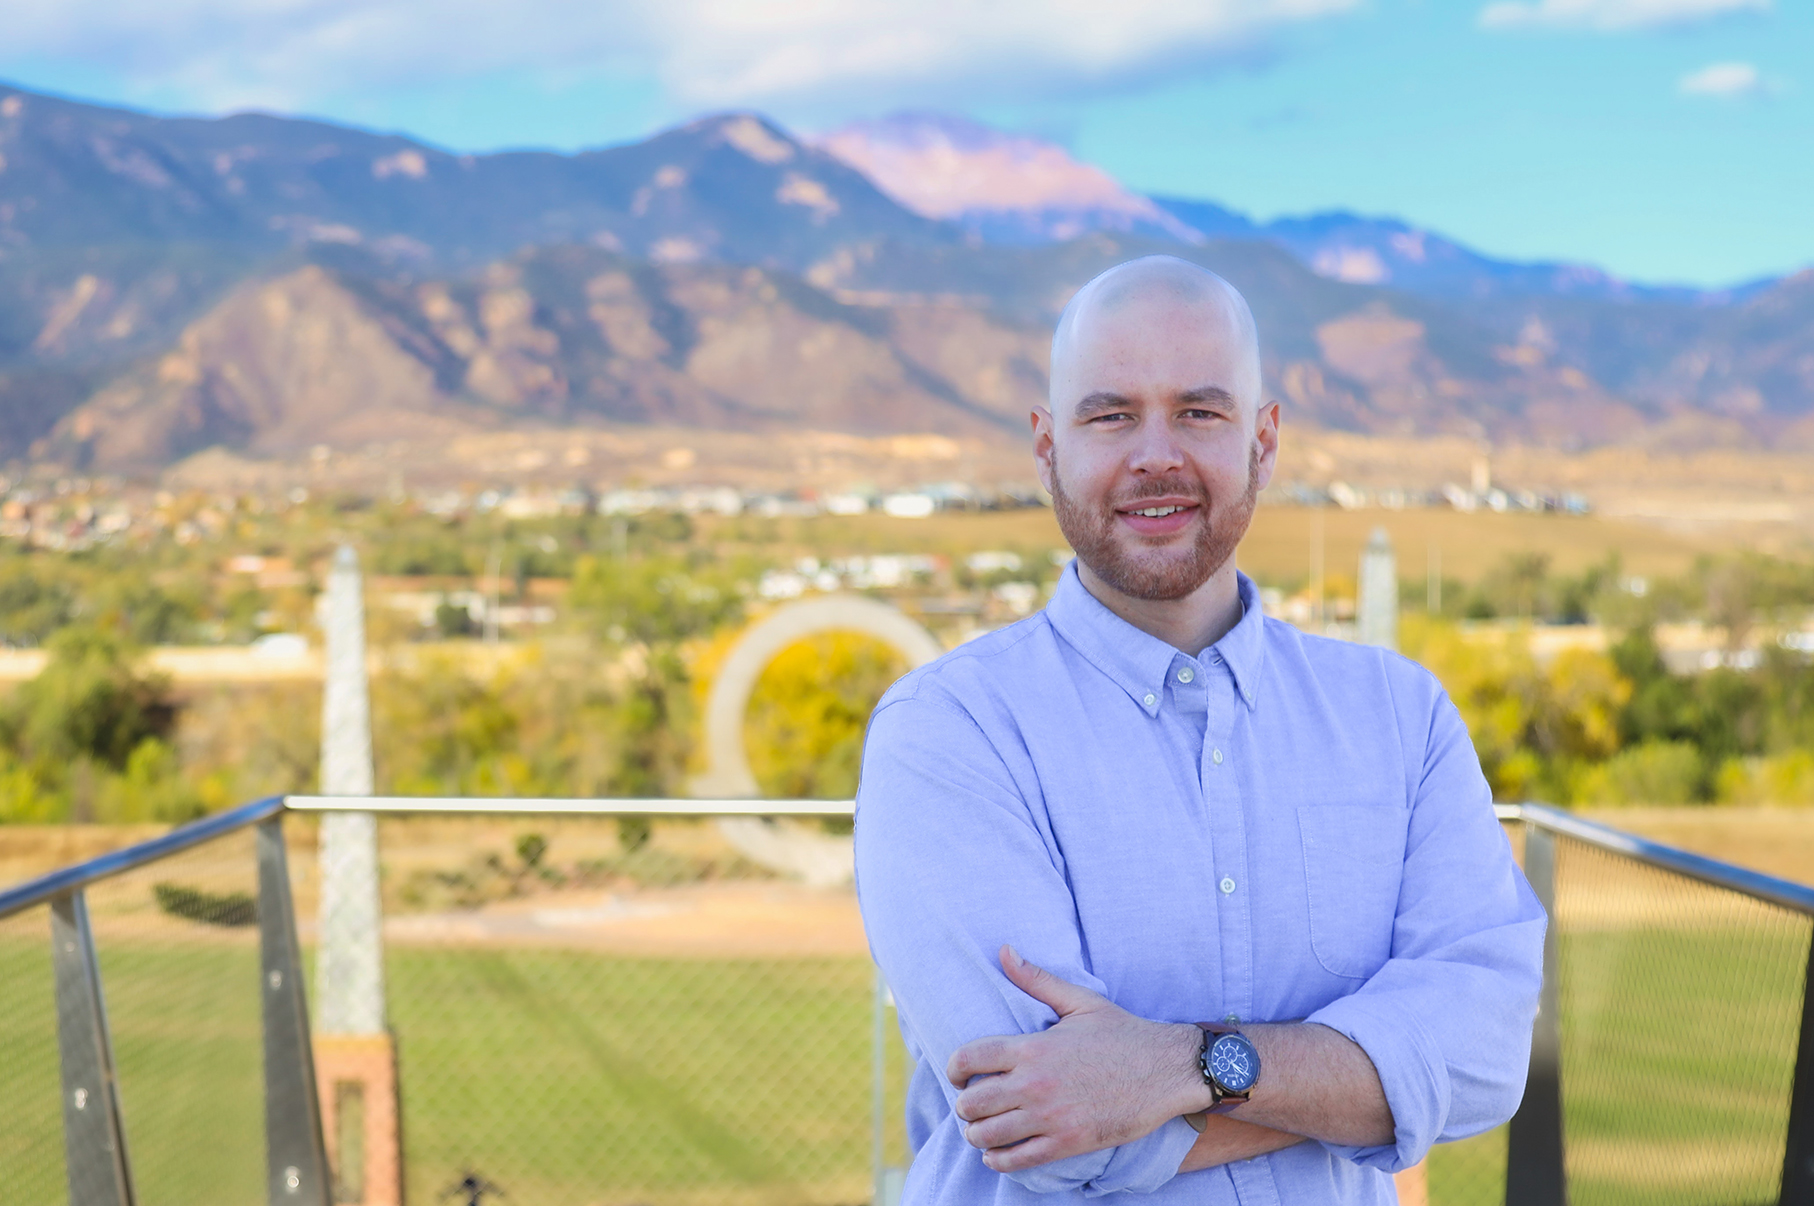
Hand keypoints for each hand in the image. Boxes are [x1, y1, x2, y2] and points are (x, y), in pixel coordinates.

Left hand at [947, 945, 1208, 1172]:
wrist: (1168, 1070)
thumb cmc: (1123, 1033)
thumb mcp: (1079, 1001)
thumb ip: (1036, 979)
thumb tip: (1004, 950)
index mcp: (1033, 1048)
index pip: (969, 1059)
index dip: (954, 1068)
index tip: (957, 1074)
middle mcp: (1035, 1084)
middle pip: (971, 1102)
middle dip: (964, 1104)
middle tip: (971, 1103)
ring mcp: (1050, 1117)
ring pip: (987, 1135)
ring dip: (976, 1133)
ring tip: (981, 1128)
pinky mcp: (1067, 1143)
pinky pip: (1016, 1160)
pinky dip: (998, 1159)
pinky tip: (997, 1153)